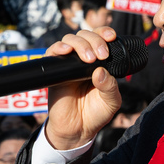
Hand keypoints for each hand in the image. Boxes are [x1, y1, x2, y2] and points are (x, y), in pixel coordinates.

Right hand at [43, 28, 122, 149]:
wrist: (77, 130)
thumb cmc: (95, 114)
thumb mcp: (111, 102)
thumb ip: (110, 87)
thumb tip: (100, 71)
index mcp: (99, 62)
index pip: (100, 38)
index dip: (104, 32)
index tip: (111, 37)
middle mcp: (83, 60)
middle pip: (85, 35)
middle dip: (94, 40)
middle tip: (101, 55)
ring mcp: (68, 64)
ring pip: (70, 40)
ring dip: (80, 44)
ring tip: (89, 59)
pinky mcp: (54, 72)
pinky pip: (52, 53)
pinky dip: (58, 48)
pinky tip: (65, 51)